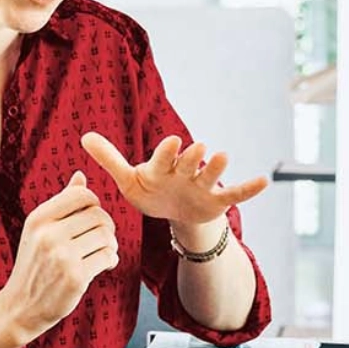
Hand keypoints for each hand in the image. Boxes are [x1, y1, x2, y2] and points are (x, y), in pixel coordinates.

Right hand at [0, 174, 118, 342]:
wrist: (22, 306)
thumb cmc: (34, 265)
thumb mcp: (39, 231)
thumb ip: (61, 204)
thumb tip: (81, 176)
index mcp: (38, 218)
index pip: (81, 195)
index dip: (94, 204)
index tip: (92, 217)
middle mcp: (49, 234)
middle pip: (98, 215)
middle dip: (106, 226)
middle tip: (102, 238)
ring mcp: (62, 256)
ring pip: (106, 236)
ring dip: (110, 244)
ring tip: (102, 252)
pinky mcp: (76, 277)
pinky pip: (107, 257)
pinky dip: (110, 260)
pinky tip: (102, 264)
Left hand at [81, 132, 267, 225]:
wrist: (172, 212)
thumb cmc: (150, 191)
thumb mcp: (128, 179)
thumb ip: (109, 159)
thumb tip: (84, 136)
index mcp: (161, 167)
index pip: (162, 158)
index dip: (166, 151)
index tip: (171, 142)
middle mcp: (184, 172)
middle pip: (188, 163)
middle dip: (192, 157)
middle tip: (197, 147)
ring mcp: (202, 185)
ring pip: (210, 175)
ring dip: (216, 167)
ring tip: (223, 156)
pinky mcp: (216, 201)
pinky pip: (235, 195)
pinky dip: (249, 189)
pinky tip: (264, 182)